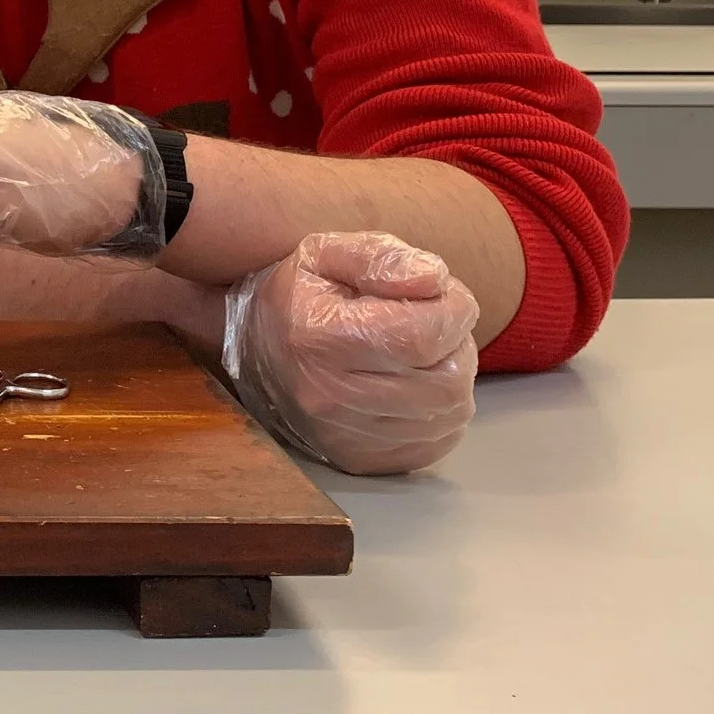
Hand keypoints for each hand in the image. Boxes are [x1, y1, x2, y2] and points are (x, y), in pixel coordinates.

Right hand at [222, 230, 478, 475]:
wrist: (256, 351)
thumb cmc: (300, 296)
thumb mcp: (327, 253)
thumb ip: (381, 258)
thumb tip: (433, 280)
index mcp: (318, 338)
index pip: (422, 336)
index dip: (453, 309)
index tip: (441, 293)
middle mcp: (329, 398)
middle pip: (445, 381)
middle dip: (456, 343)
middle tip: (432, 322)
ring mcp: (346, 437)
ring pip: (450, 413)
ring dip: (452, 376)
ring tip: (422, 352)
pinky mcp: (362, 460)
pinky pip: (439, 441)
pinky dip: (442, 410)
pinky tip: (414, 384)